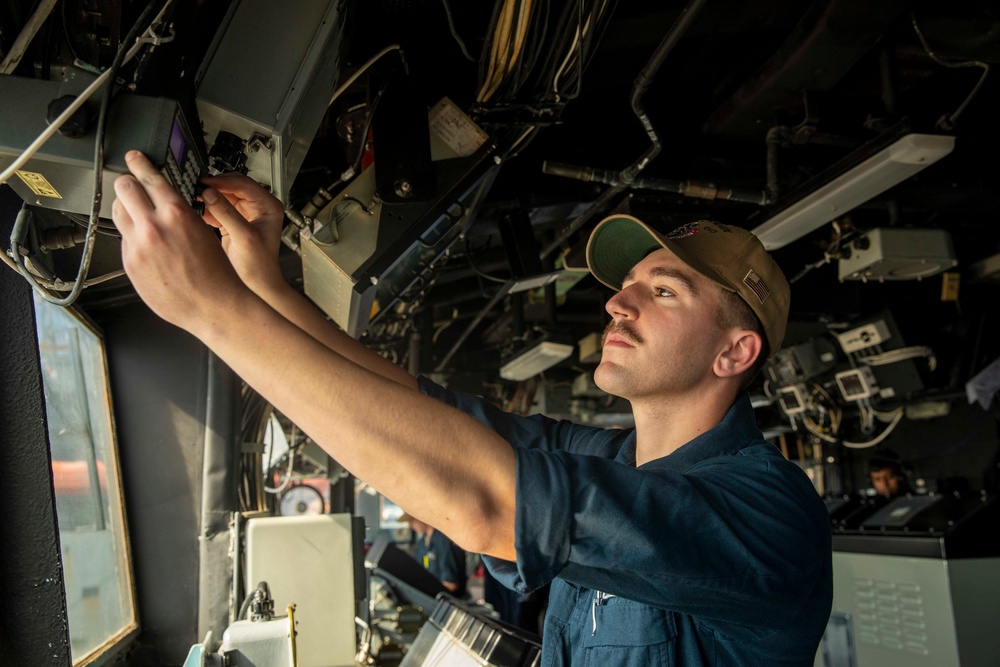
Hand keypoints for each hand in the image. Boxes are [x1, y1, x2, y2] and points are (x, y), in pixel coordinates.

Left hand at [112, 151, 247, 333]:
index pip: (148, 177)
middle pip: (124, 188)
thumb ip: (179, 214)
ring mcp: (137, 246)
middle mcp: (153, 227)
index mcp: (176, 214)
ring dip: (126, 208)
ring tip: (137, 214)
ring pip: (118, 212)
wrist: (213, 306)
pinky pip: (124, 240)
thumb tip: (164, 203)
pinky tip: (147, 246)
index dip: (139, 163)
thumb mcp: (203, 232)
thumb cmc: (216, 274)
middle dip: (127, 183)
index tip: (133, 157)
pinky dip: (133, 238)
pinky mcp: (130, 264)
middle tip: (130, 184)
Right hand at [200, 173, 285, 292]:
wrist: (256, 286)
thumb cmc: (259, 267)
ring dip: (207, 198)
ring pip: (221, 196)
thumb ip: (227, 214)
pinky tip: (196, 214)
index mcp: (268, 206)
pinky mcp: (231, 222)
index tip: (204, 183)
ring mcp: (244, 214)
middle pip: (231, 186)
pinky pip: (216, 208)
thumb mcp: (244, 237)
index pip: (243, 184)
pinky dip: (206, 210)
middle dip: (213, 188)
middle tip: (194, 189)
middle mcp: (257, 207)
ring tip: (192, 200)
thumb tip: (210, 193)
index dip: (223, 181)